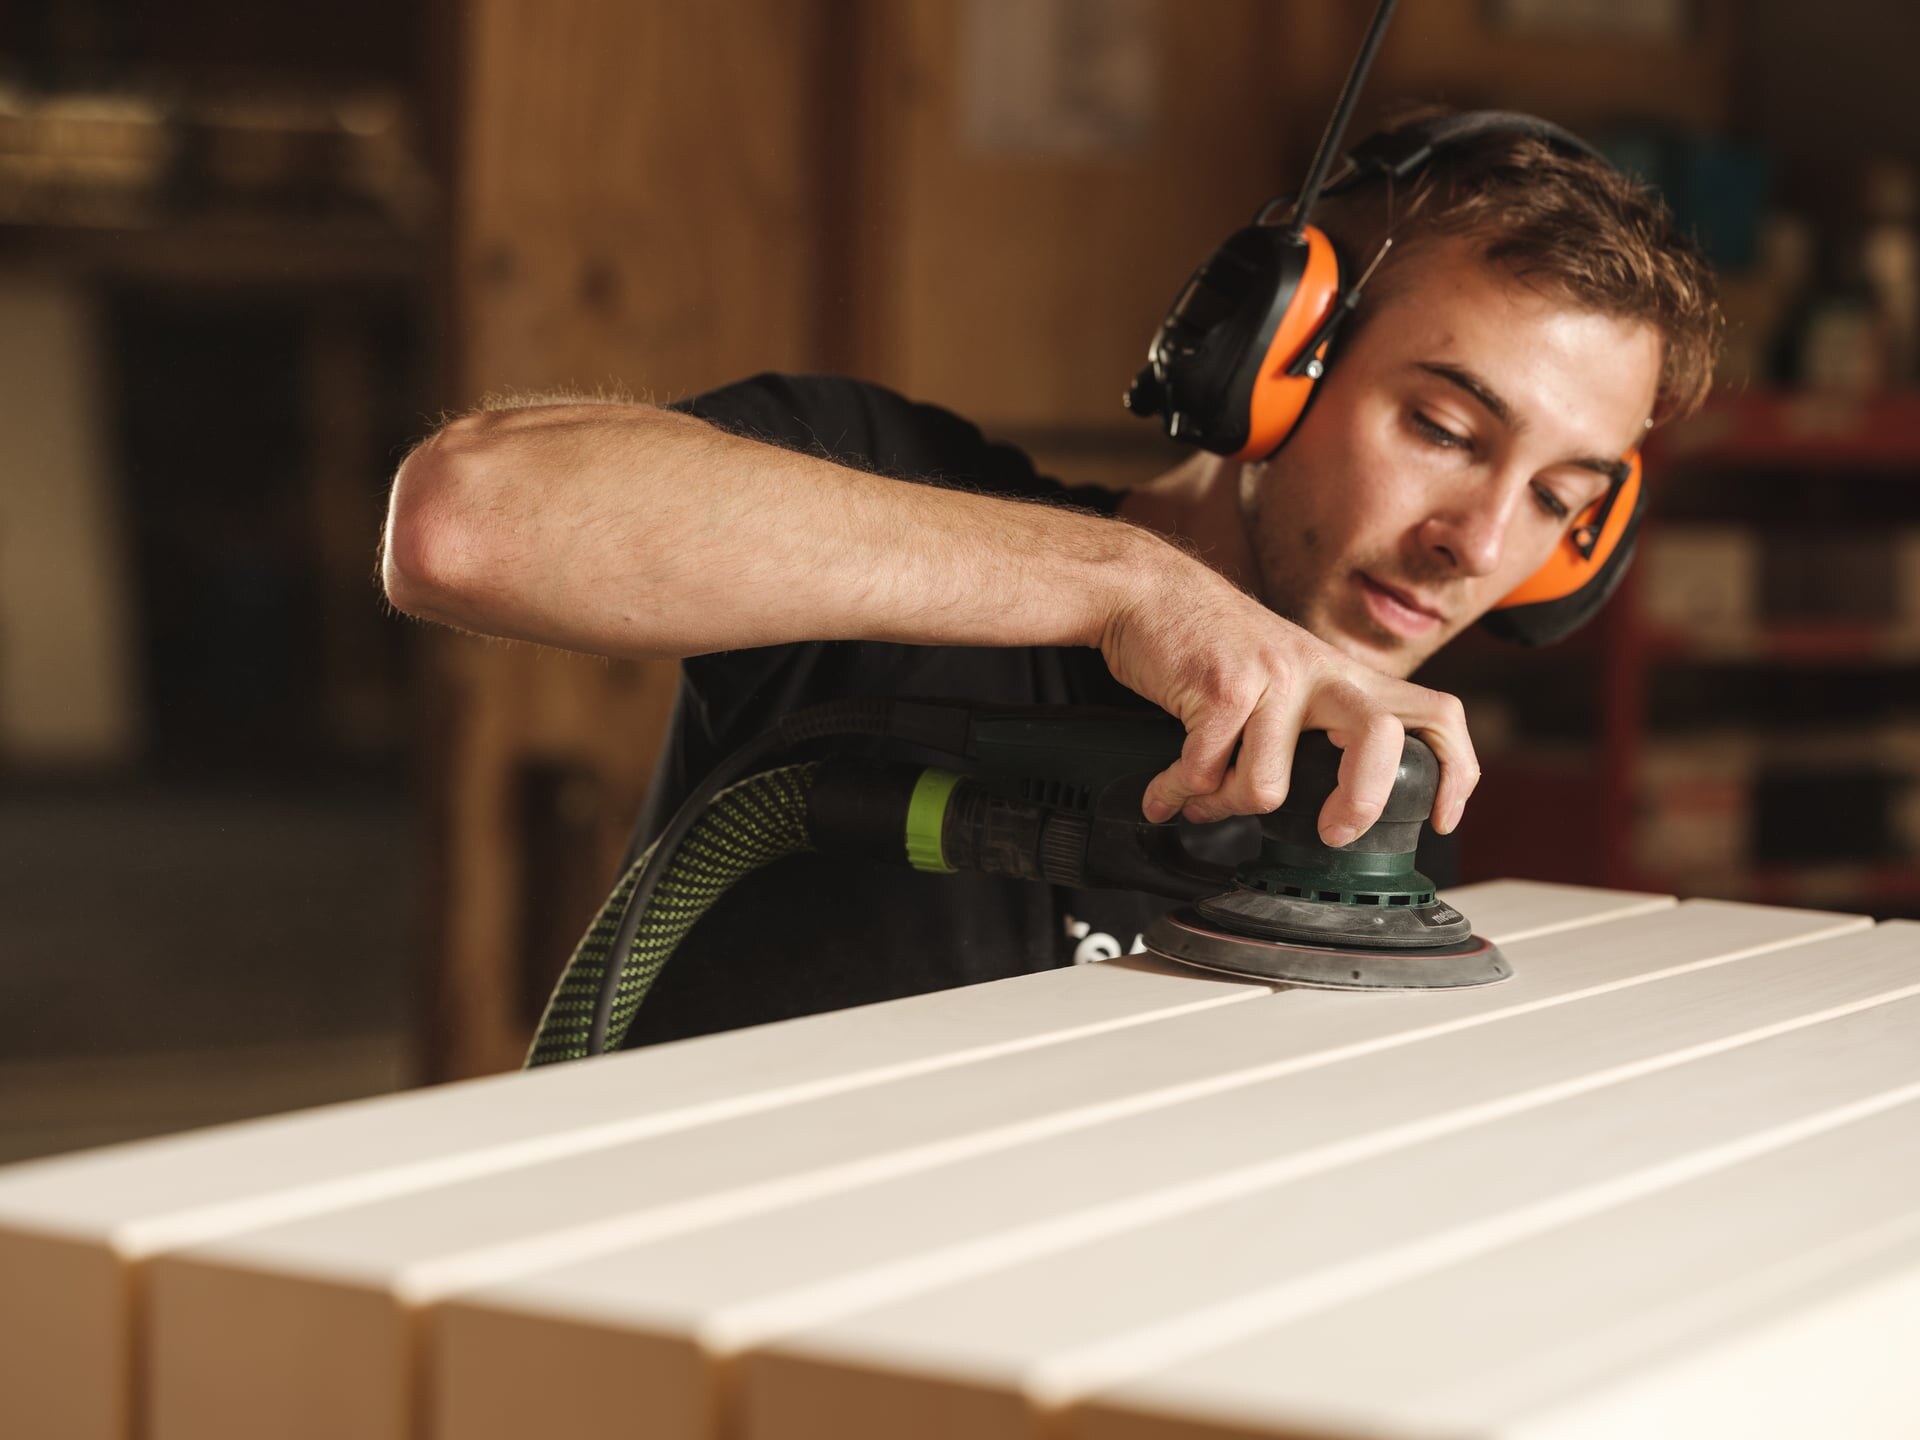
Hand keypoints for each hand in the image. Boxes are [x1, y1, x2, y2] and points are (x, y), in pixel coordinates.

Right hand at [1097, 549, 1478, 845]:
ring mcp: (1272, 676)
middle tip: (1331, 833)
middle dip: (1360, 803)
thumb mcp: (1284, 675)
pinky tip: (1164, 792)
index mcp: (1344, 677)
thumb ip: (1312, 724)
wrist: (1145, 588)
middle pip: (1380, 738)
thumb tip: (1313, 806)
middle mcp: (1318, 672)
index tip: (1438, 821)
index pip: (1435, 714)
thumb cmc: (1208, 643)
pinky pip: (1204, 773)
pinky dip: (1176, 792)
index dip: (1455, 773)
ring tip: (1200, 800)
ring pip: (1266, 786)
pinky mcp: (1222, 686)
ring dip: (1223, 805)